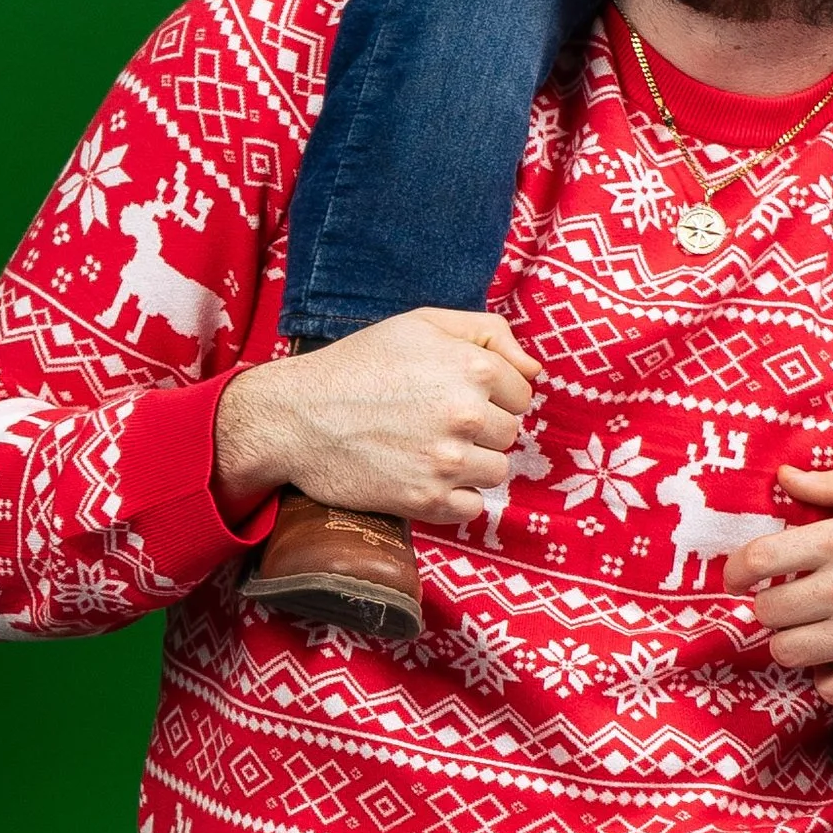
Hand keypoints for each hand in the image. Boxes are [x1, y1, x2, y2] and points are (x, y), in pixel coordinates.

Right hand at [214, 310, 539, 529]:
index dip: (489, 394)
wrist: (296, 416)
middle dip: (480, 429)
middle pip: (509, 433)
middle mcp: (466, 413)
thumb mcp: (422, 325)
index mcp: (473, 366)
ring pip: (496, 471)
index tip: (451, 394)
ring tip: (426, 447)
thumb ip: (489, 333)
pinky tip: (423, 475)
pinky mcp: (428, 500)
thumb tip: (536, 370)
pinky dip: (454, 497)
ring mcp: (448, 461)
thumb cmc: (359, 364)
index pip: (520, 393)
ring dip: (470, 464)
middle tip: (432, 421)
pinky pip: (473, 507)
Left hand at [728, 463, 832, 704]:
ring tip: (812, 628)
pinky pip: (827, 689)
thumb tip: (784, 478)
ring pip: (788, 653)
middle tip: (788, 599)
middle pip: (768, 611)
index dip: (735, 571)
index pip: (759, 561)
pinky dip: (825, 676)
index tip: (735, 578)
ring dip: (792, 641)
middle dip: (770, 604)